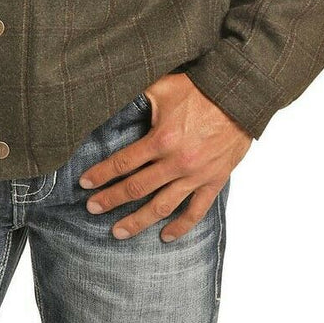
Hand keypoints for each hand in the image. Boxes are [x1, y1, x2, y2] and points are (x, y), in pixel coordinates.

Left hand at [78, 73, 251, 242]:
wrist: (238, 97)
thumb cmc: (200, 88)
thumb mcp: (163, 86)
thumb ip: (138, 96)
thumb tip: (113, 97)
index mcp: (161, 139)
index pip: (123, 163)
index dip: (101, 174)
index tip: (84, 183)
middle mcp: (176, 162)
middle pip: (136, 188)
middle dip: (110, 200)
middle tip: (92, 208)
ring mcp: (196, 175)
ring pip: (161, 207)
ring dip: (137, 221)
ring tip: (118, 231)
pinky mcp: (214, 181)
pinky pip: (196, 211)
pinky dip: (180, 227)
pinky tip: (165, 236)